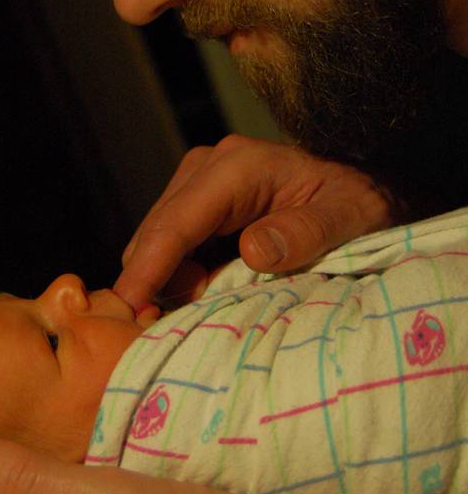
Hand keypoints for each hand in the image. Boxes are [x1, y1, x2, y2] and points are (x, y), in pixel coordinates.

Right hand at [115, 135, 395, 309]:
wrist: (365, 182)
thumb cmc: (360, 201)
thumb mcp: (348, 216)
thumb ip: (305, 232)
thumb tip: (251, 251)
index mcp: (238, 166)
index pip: (177, 223)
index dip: (148, 268)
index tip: (128, 307)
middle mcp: (209, 166)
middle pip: (156, 232)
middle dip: (155, 281)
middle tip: (179, 326)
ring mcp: (200, 180)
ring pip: (157, 238)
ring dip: (169, 278)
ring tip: (205, 309)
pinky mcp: (200, 198)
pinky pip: (172, 240)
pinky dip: (179, 271)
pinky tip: (204, 293)